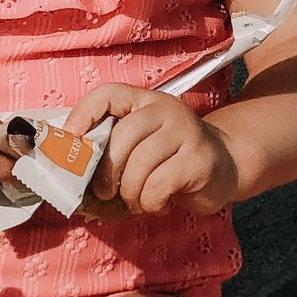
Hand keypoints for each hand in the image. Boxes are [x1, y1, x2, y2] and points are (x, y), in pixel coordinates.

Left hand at [67, 86, 237, 215]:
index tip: (72, 139)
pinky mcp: (198, 160)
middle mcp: (166, 110)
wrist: (225, 164)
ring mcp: (186, 132)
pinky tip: (160, 201)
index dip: (84, 113)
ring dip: (131, 193)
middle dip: (107, 172)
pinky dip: (151, 203)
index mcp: (146, 102)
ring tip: (138, 200)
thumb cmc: (171, 159)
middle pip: (123, 135)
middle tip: (106, 192)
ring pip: (140, 165)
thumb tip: (71, 170)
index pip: (109, 93)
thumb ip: (113, 146)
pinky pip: (158, 185)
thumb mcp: (142, 144)